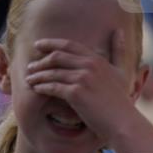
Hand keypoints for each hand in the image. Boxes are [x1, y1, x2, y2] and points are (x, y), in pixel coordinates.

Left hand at [25, 30, 139, 147]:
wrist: (123, 122)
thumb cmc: (122, 101)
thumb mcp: (122, 71)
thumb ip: (119, 51)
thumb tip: (119, 30)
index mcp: (97, 59)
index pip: (69, 45)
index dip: (51, 43)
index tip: (38, 45)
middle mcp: (89, 65)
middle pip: (57, 56)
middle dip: (41, 60)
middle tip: (30, 66)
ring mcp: (82, 78)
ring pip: (52, 72)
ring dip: (38, 75)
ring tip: (29, 79)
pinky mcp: (76, 93)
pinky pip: (52, 87)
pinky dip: (42, 87)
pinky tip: (35, 89)